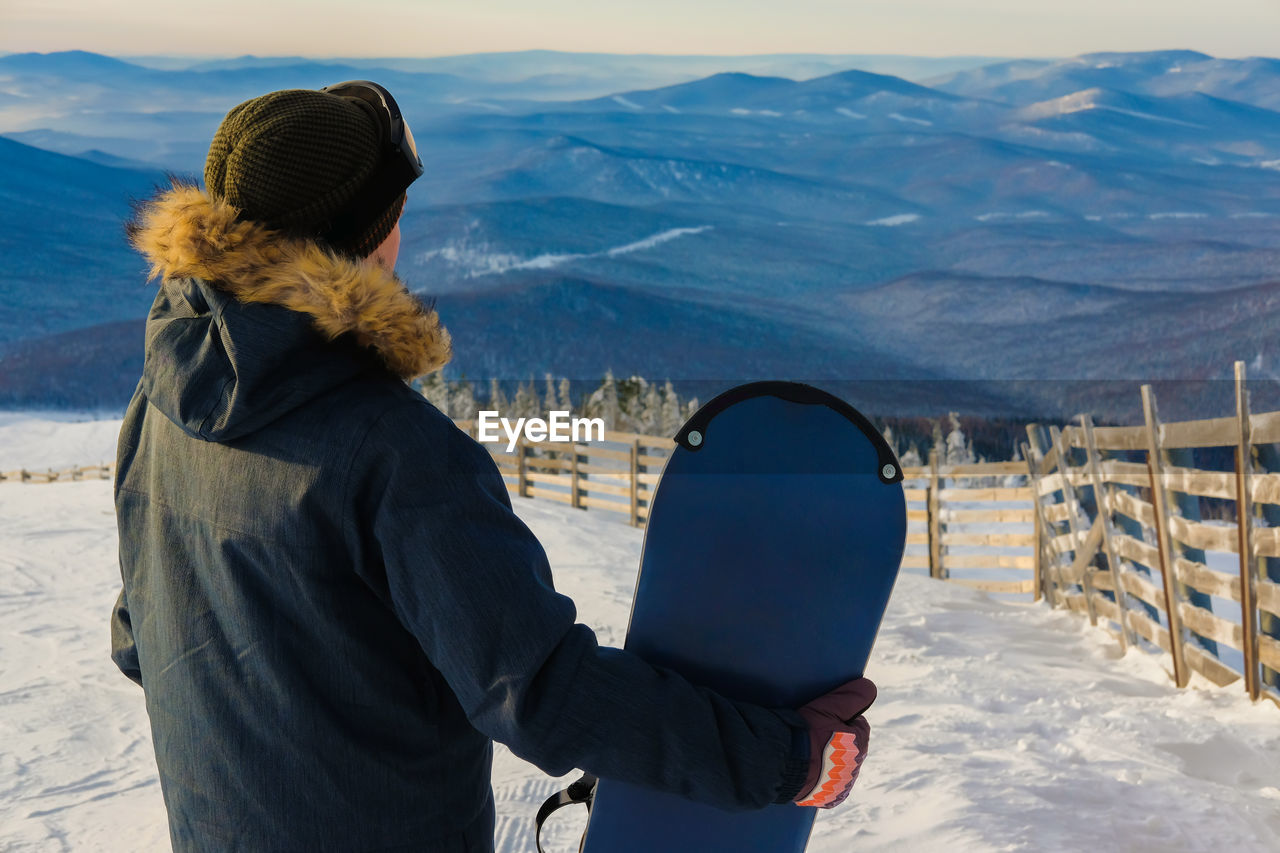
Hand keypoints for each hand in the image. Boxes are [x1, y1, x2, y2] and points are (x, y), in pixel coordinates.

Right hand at [792, 676, 874, 807]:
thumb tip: (869, 687)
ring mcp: (841, 786)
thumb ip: (851, 696)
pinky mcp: (828, 799)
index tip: (826, 718)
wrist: (782, 766)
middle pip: (849, 747)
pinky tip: (809, 770)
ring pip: (840, 767)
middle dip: (837, 740)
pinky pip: (829, 786)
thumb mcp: (828, 707)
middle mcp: (855, 768)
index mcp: (859, 745)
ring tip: (809, 751)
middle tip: (815, 733)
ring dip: (830, 760)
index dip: (842, 719)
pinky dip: (822, 778)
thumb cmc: (806, 734)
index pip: (859, 725)